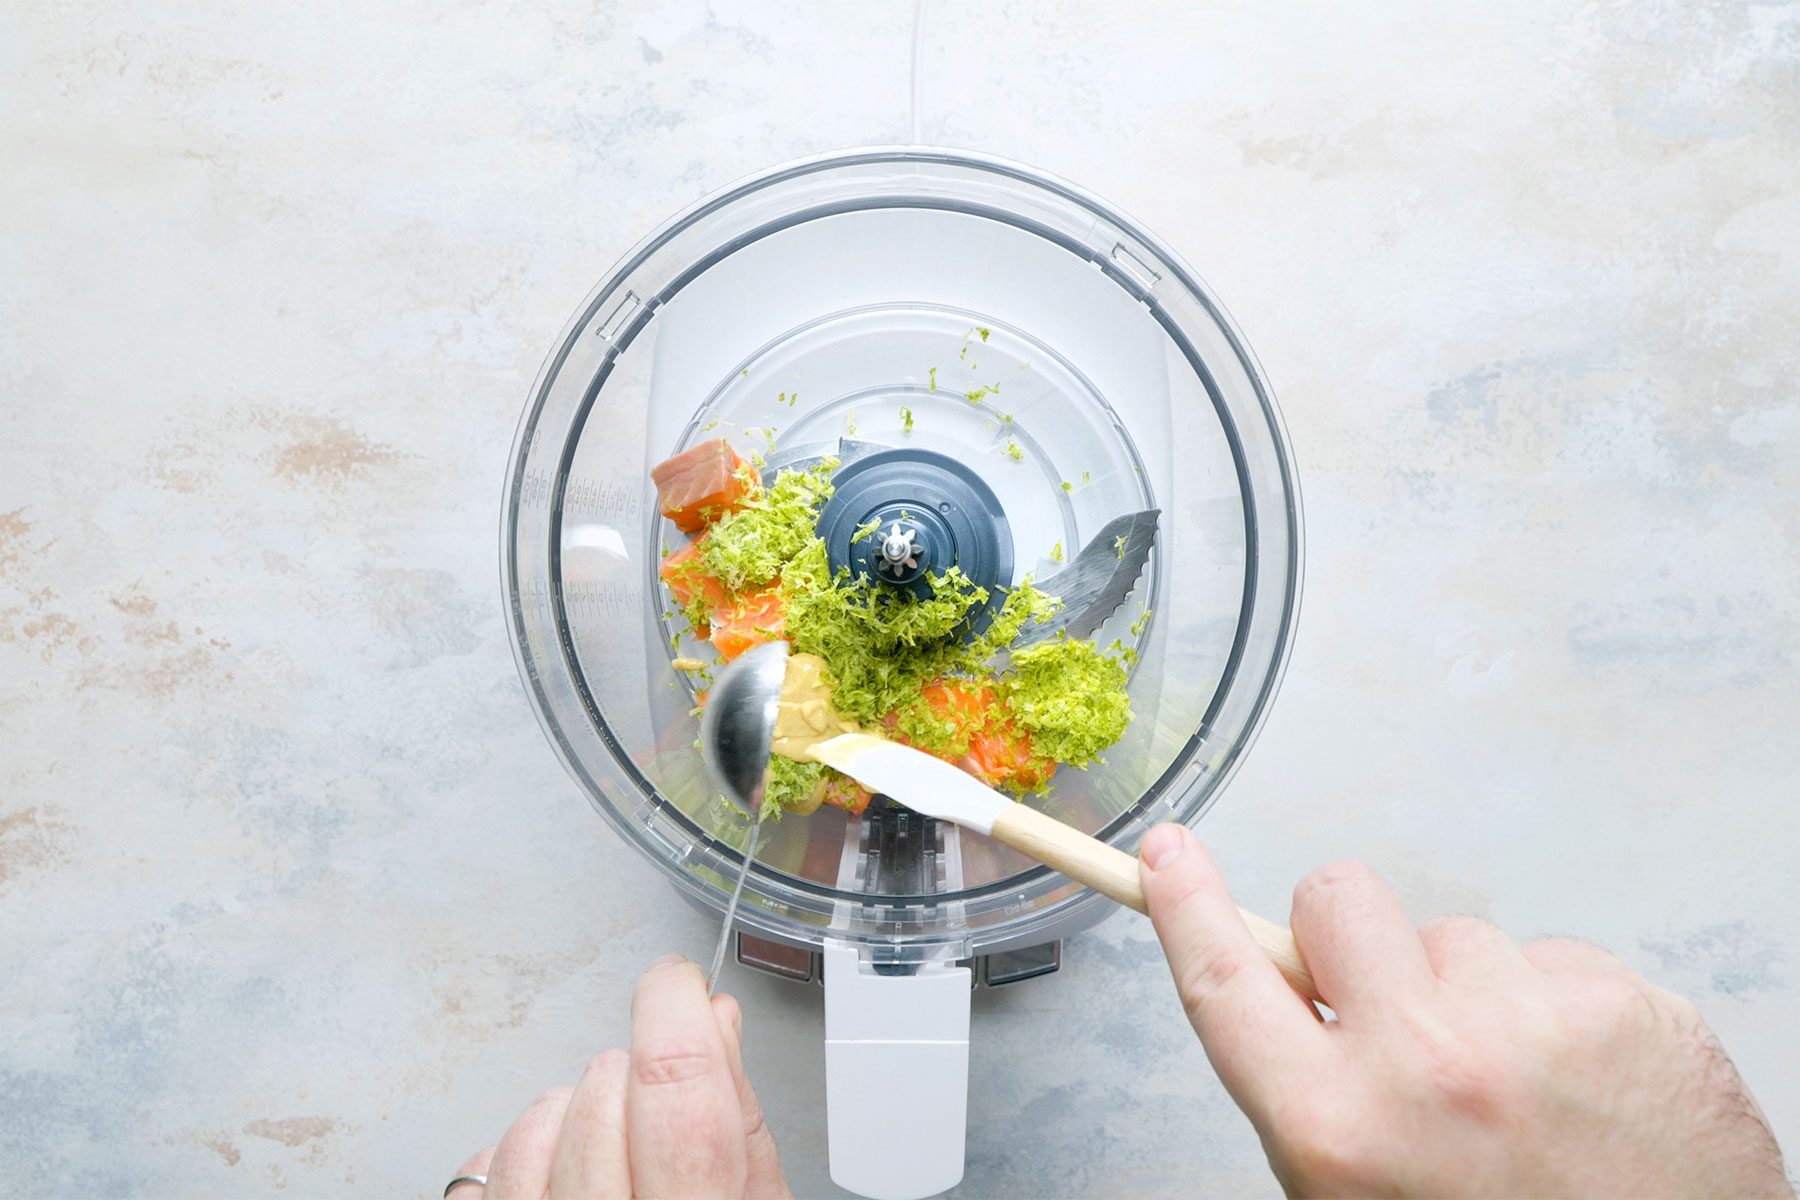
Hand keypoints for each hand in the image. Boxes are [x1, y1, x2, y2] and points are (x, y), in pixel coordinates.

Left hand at [451, 955, 788, 1199]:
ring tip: (617, 1161)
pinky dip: (526, 1154)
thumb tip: (715, 1027)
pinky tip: (565, 1185)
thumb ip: (741, 1130)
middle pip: (607, 1094)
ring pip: (538, 1119)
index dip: (675, 1013)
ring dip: (580, 1113)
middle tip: (665, 1124)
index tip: (674, 986)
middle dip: (639, 1078)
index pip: (678, 1094)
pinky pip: (486, 1164)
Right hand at [1138, 823, 1791, 1197]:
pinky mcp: (1623, 1007)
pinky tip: (1583, 1085)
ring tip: (1515, 1086)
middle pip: (1335, 899)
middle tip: (1391, 1012)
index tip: (1166, 852)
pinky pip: (1552, 957)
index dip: (1183, 905)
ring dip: (1469, 992)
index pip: (1226, 983)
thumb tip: (1289, 987)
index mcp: (1340, 1132)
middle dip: (1351, 943)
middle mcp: (1426, 1065)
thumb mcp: (1357, 1194)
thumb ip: (1312, 1095)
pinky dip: (1557, 1009)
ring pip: (1454, 934)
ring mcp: (1532, 1027)